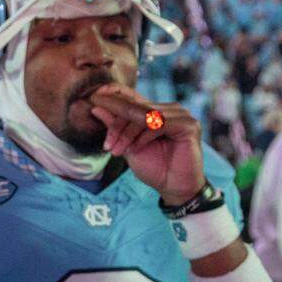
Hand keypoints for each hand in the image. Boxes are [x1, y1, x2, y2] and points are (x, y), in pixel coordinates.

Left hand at [88, 83, 205, 205]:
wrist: (173, 188)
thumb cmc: (154, 168)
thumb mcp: (127, 145)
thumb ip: (114, 126)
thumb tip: (95, 107)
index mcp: (155, 111)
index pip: (132, 96)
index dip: (113, 93)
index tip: (93, 97)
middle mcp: (169, 109)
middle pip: (135, 108)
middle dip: (117, 126)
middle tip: (106, 144)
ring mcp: (181, 115)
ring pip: (144, 116)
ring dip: (127, 134)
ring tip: (116, 151)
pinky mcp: (188, 125)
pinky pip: (159, 125)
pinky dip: (143, 137)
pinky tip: (134, 149)